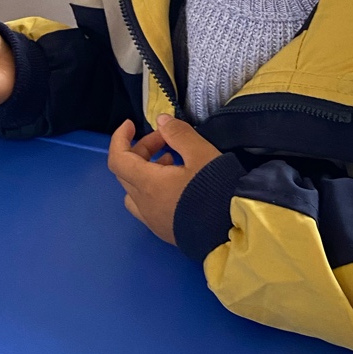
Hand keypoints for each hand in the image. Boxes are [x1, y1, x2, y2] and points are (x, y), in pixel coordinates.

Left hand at [108, 114, 221, 244]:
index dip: (120, 138)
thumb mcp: (202, 154)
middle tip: (165, 139)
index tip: (131, 125)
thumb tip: (161, 121)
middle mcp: (144, 204)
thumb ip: (179, 134)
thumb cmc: (216, 190)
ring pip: (134, 191)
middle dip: (141, 150)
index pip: (118, 159)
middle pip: (126, 172)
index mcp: (148, 184)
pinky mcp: (164, 231)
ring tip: (171, 162)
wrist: (234, 232)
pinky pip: (147, 206)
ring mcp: (152, 220)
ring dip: (145, 171)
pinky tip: (176, 186)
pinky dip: (152, 189)